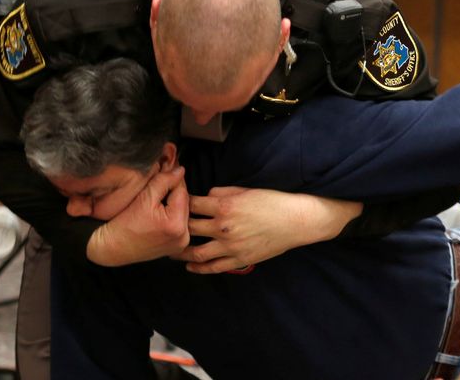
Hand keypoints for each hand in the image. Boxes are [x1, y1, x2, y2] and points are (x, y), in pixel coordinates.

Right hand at [86, 166, 189, 266]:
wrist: (112, 248)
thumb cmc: (123, 225)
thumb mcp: (144, 197)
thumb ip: (164, 181)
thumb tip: (180, 171)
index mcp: (176, 224)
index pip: (182, 192)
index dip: (174, 178)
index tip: (169, 168)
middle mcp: (183, 237)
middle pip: (185, 203)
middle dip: (174, 190)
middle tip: (163, 179)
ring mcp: (181, 244)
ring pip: (183, 213)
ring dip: (174, 202)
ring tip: (159, 196)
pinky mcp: (176, 247)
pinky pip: (179, 224)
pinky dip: (172, 215)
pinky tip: (160, 211)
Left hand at [171, 187, 361, 273]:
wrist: (295, 221)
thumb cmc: (271, 201)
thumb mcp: (244, 190)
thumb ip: (221, 193)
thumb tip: (205, 196)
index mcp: (223, 206)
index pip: (191, 204)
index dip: (179, 202)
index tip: (172, 202)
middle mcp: (222, 227)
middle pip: (188, 228)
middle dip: (175, 226)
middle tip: (164, 226)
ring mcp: (229, 246)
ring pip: (195, 252)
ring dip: (180, 251)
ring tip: (171, 250)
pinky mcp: (238, 259)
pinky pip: (213, 267)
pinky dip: (198, 267)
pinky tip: (190, 265)